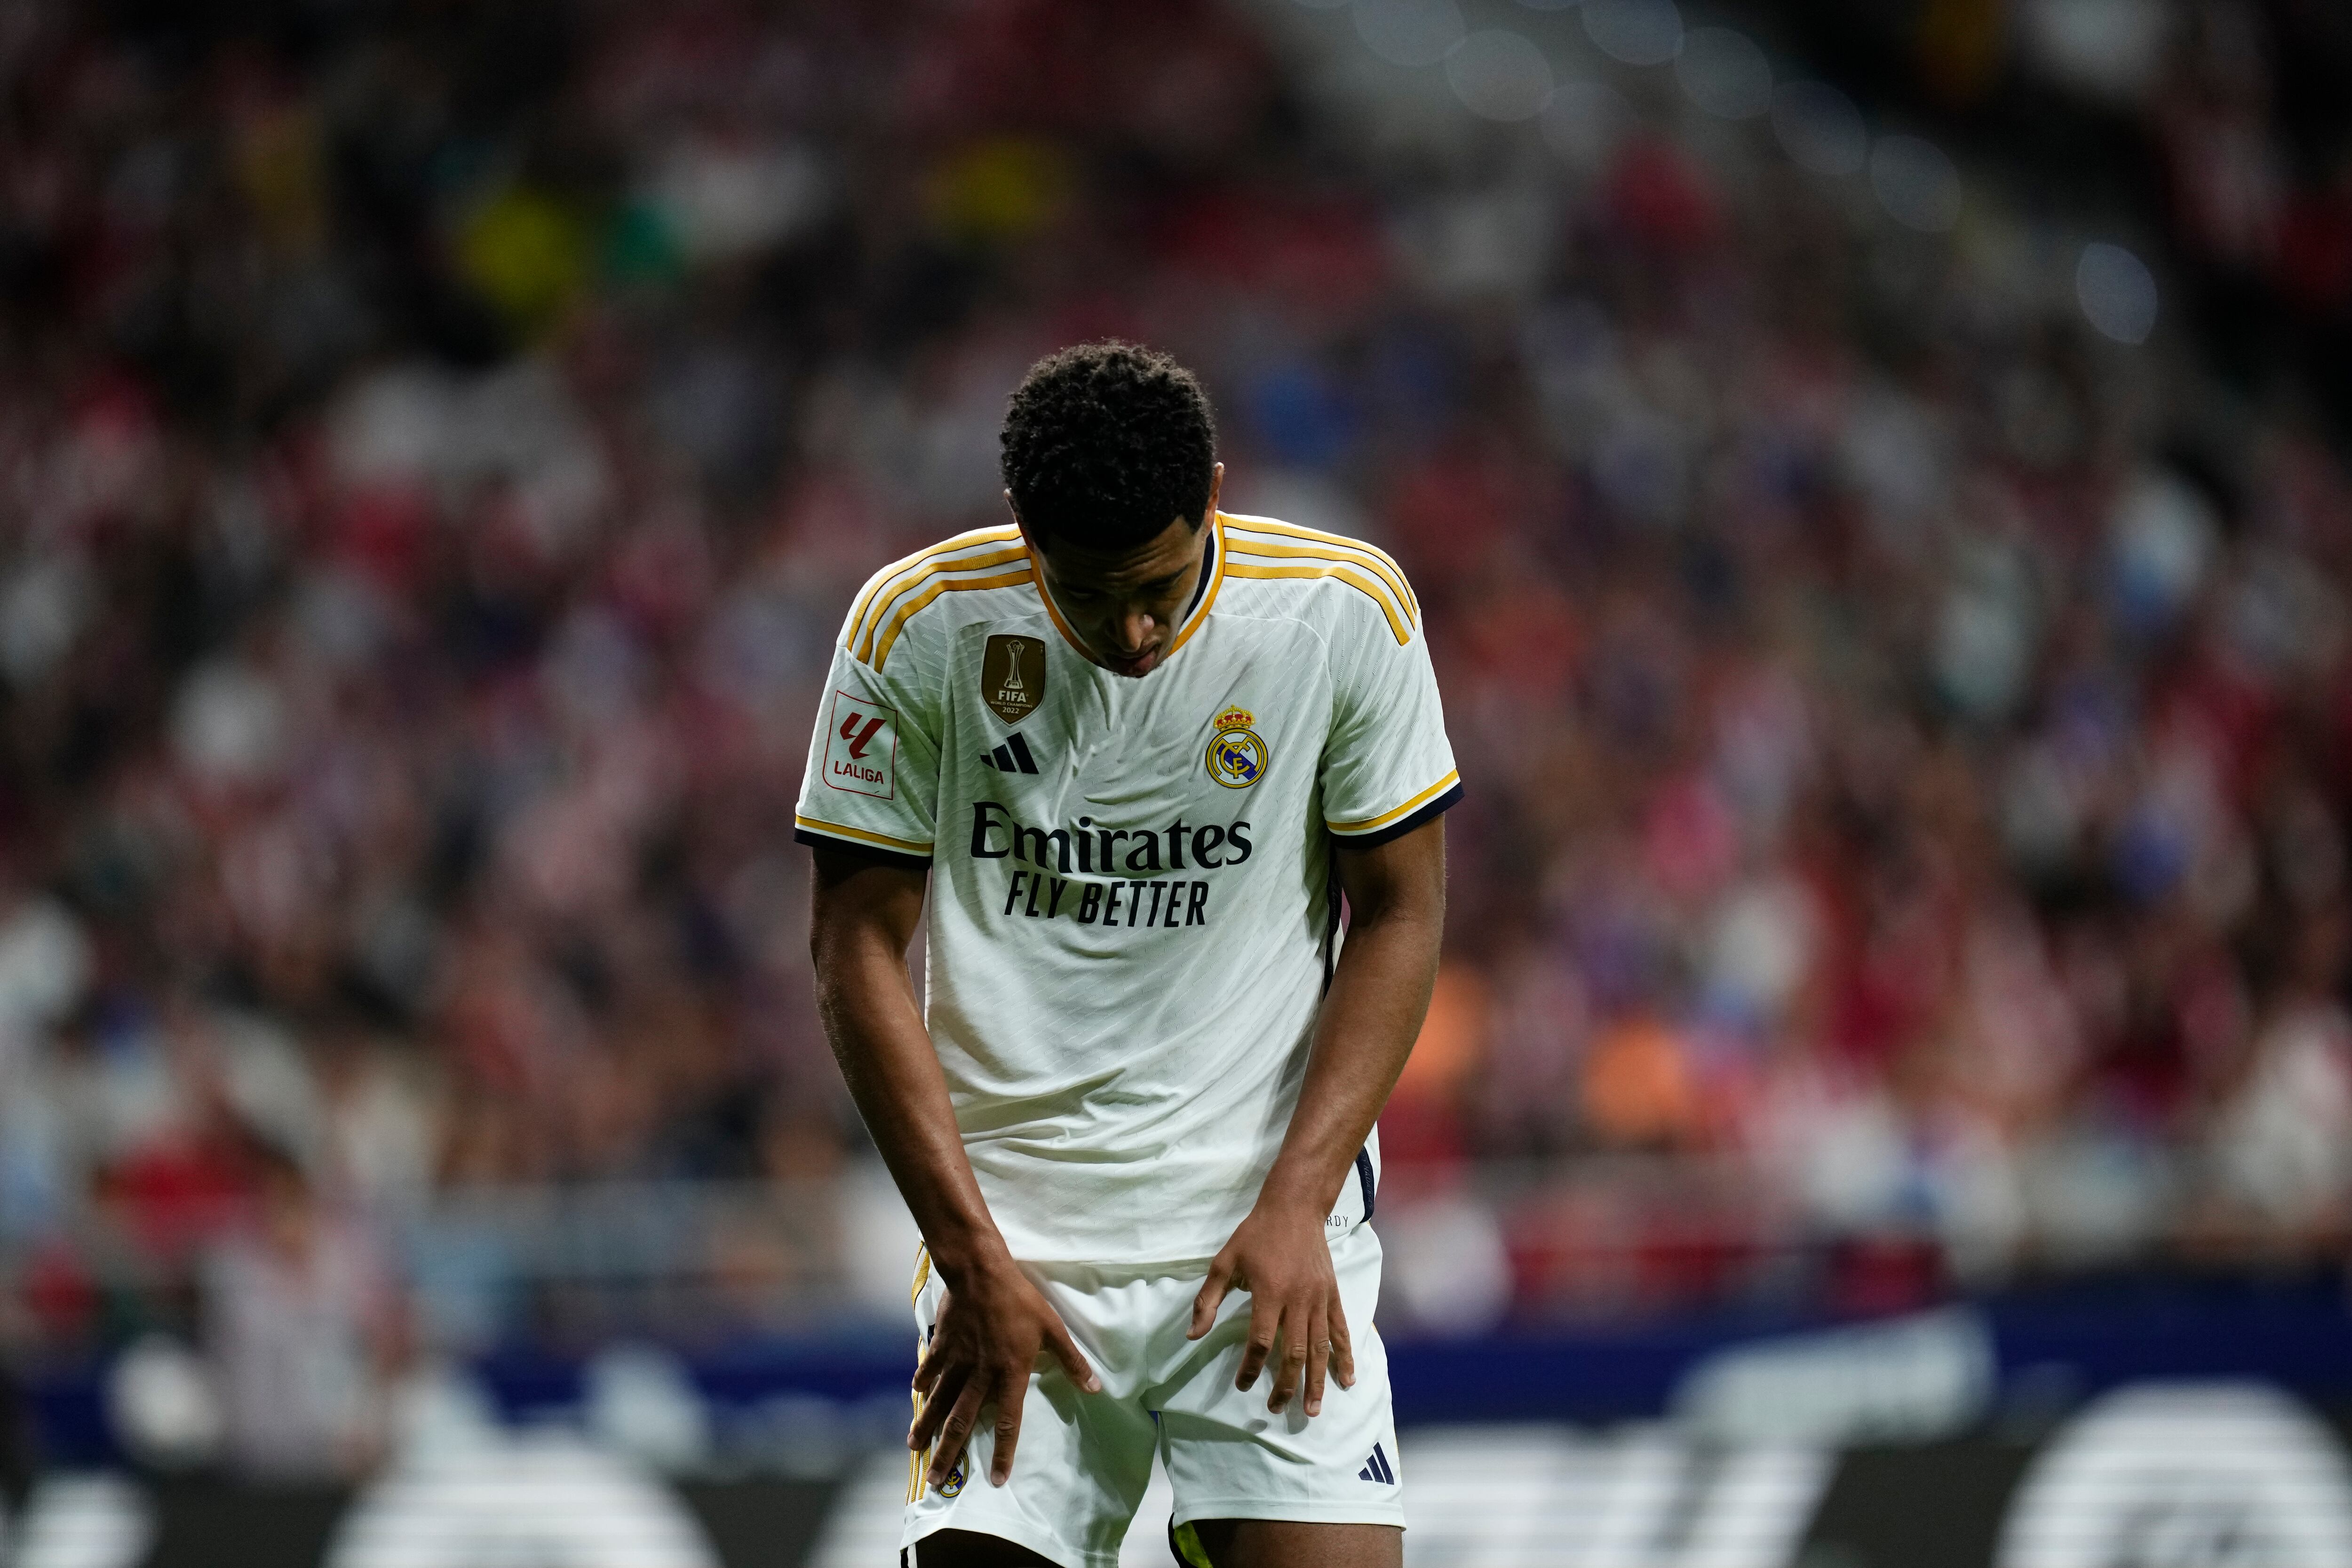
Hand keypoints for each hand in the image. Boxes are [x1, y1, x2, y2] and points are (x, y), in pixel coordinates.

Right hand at [910, 1249, 1098, 1488]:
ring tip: (915, 1448)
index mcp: (1009, 1374)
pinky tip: (916, 1395)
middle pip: (962, 1422)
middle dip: (949, 1453)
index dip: (1003, 1453)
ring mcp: (957, 1361)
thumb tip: (1095, 1388)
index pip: (1007, 1422)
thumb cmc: (1020, 1299)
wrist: (980, 1272)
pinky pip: (930, 1369)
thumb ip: (1072, 1361)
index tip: (997, 1480)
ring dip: (927, 1426)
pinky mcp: (942, 1345)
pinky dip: (922, 1383)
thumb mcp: (1052, 1328)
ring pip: (940, 1402)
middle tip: (937, 1481)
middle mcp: (980, 1375)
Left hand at [1188, 1199, 1354, 1416]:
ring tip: (1311, 1410)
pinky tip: (1347, 1380)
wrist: (1294, 1208)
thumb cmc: (1255, 1235)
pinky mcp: (1332, 1295)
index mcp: (1269, 1293)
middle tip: (1276, 1409)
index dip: (1251, 1368)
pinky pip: (1340, 1330)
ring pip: (1320, 1348)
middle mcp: (1298, 1300)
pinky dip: (1345, 1356)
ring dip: (1316, 1381)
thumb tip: (1192, 1335)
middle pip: (1294, 1353)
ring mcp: (1319, 1299)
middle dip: (1285, 1385)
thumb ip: (1208, 1300)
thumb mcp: (1223, 1262)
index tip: (1243, 1385)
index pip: (1261, 1341)